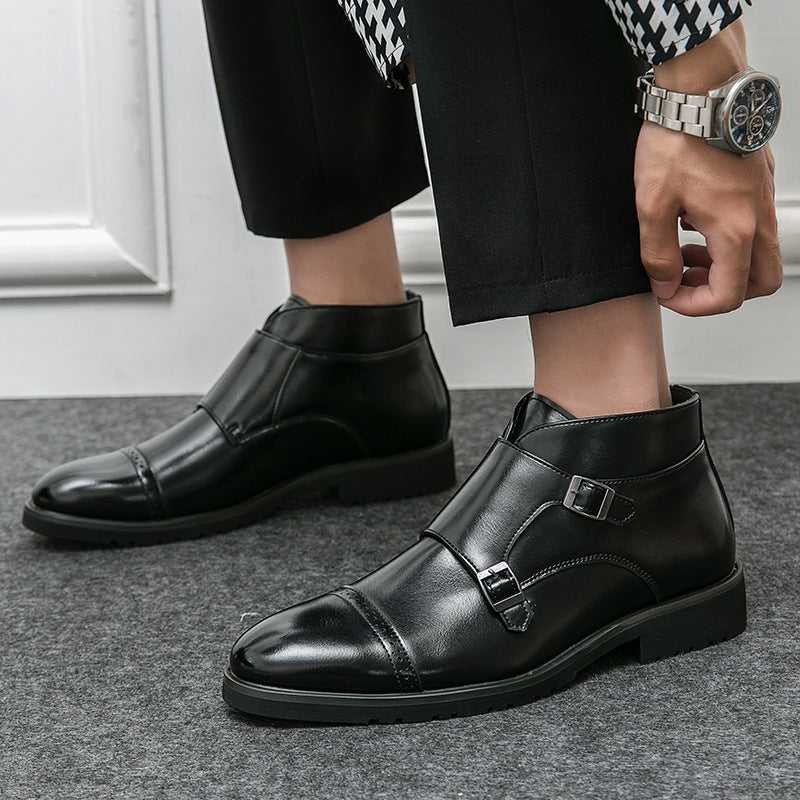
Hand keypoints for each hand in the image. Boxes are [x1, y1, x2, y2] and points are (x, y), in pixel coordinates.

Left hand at [634, 19, 781, 315]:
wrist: (698, 88)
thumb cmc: (678, 139)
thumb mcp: (652, 206)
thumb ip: (658, 255)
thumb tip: (665, 285)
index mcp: (736, 229)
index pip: (729, 295)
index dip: (693, 305)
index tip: (666, 294)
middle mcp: (758, 216)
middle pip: (759, 281)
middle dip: (719, 290)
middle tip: (683, 278)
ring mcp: (760, 198)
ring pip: (757, 254)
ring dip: (720, 263)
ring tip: (682, 250)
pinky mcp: (755, 183)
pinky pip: (751, 225)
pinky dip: (724, 236)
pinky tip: (691, 220)